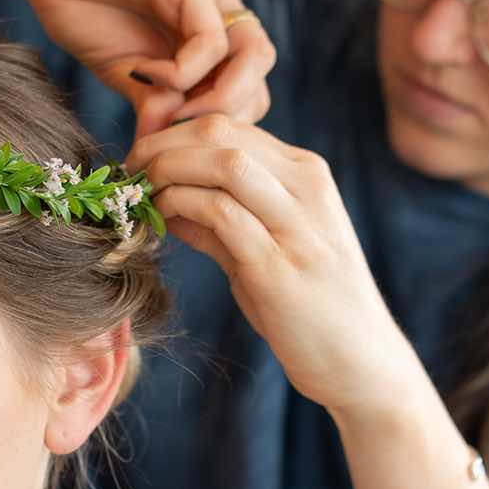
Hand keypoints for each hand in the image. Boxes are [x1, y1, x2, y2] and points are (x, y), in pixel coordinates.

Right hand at [16, 0, 275, 138]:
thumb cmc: (83, 9)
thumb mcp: (124, 73)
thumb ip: (152, 105)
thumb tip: (157, 157)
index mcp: (212, 40)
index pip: (249, 97)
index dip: (218, 130)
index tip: (175, 147)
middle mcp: (221, 16)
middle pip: (261, 81)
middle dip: (223, 121)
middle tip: (176, 136)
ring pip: (256, 57)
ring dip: (218, 99)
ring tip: (171, 112)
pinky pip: (210, 41)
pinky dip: (179, 72)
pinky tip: (141, 71)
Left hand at [126, 115, 417, 414]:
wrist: (360, 361)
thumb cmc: (310, 305)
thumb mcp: (268, 248)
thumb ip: (222, 221)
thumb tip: (167, 201)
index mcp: (307, 174)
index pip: (229, 126)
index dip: (172, 134)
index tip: (140, 159)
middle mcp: (308, 189)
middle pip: (221, 134)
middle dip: (161, 145)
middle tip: (128, 171)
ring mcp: (297, 225)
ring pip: (223, 163)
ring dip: (167, 171)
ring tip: (139, 194)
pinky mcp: (279, 266)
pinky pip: (221, 214)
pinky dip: (180, 207)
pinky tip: (161, 221)